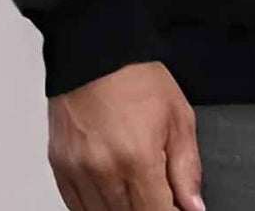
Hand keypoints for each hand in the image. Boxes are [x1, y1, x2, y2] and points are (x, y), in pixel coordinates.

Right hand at [47, 61, 203, 210]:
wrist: (96, 58)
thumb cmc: (138, 81)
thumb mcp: (179, 118)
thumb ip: (187, 168)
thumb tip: (193, 206)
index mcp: (138, 159)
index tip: (178, 207)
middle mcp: (104, 173)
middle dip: (150, 208)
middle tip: (160, 193)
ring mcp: (78, 175)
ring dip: (124, 210)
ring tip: (139, 188)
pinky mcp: (61, 172)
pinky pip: (78, 208)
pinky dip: (98, 207)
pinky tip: (114, 192)